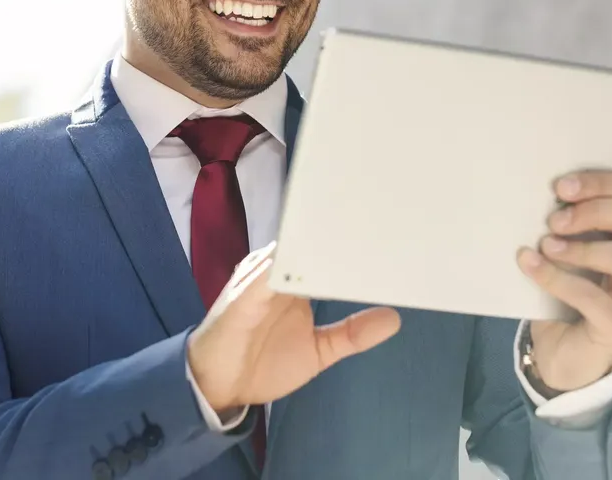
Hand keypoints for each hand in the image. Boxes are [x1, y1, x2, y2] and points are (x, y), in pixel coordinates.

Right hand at [187, 243, 401, 414]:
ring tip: (351, 234)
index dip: (353, 245)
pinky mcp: (244, 296)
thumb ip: (351, 334)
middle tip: (377, 226)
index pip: (326, 253)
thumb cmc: (264, 362)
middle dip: (339, 237)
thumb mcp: (318, 350)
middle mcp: (276, 274)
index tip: (388, 237)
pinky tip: (311, 264)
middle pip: (309, 244)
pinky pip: (267, 275)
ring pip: (291, 252)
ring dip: (317, 245)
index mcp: (294, 281)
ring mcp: (258, 280)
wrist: (218, 386)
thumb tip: (394, 318)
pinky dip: (288, 267)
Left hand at [517, 170, 611, 391]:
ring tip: (546, 245)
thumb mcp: (572, 251)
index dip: (603, 183)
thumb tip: (564, 181)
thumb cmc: (568, 295)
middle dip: (597, 209)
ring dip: (581, 246)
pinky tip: (530, 265)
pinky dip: (557, 278)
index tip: (561, 185)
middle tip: (554, 217)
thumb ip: (578, 221)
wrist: (561, 354)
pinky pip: (594, 297)